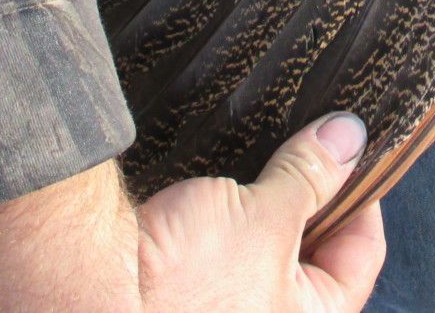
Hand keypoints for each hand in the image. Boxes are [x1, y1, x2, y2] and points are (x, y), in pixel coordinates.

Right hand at [0, 113, 384, 312]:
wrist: (73, 296)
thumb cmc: (175, 282)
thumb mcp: (260, 215)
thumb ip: (310, 176)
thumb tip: (348, 138)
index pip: (361, 254)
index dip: (360, 194)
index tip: (352, 151)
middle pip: (309, 256)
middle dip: (306, 200)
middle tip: (303, 147)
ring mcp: (219, 311)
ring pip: (259, 254)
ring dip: (258, 210)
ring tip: (253, 164)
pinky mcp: (174, 299)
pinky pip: (214, 257)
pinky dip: (217, 224)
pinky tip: (206, 190)